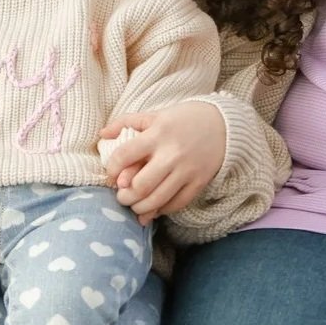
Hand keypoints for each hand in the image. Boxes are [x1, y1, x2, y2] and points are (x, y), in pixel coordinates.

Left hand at [100, 101, 225, 222]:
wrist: (223, 124)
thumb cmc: (183, 119)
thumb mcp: (155, 114)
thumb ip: (126, 122)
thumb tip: (102, 134)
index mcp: (157, 134)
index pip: (124, 155)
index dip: (111, 169)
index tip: (110, 175)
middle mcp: (171, 153)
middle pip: (140, 185)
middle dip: (125, 196)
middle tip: (121, 196)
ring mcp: (187, 170)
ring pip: (158, 200)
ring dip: (140, 208)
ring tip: (134, 206)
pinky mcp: (199, 182)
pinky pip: (177, 204)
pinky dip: (162, 209)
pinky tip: (154, 207)